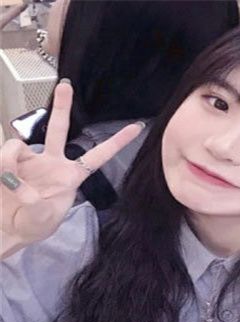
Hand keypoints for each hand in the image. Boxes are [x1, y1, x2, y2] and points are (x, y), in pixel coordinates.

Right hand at [0, 79, 142, 248]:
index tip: (137, 127)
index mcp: (70, 176)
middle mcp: (51, 163)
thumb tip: (24, 189)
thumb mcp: (42, 221)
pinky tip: (3, 181)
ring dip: (11, 161)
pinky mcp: (6, 163)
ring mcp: (28, 161)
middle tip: (66, 85)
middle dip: (62, 106)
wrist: (5, 230)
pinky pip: (5, 155)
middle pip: (60, 129)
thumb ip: (37, 207)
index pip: (98, 156)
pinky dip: (4, 167)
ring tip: (9, 184)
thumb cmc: (31, 225)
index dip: (117, 142)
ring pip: (19, 145)